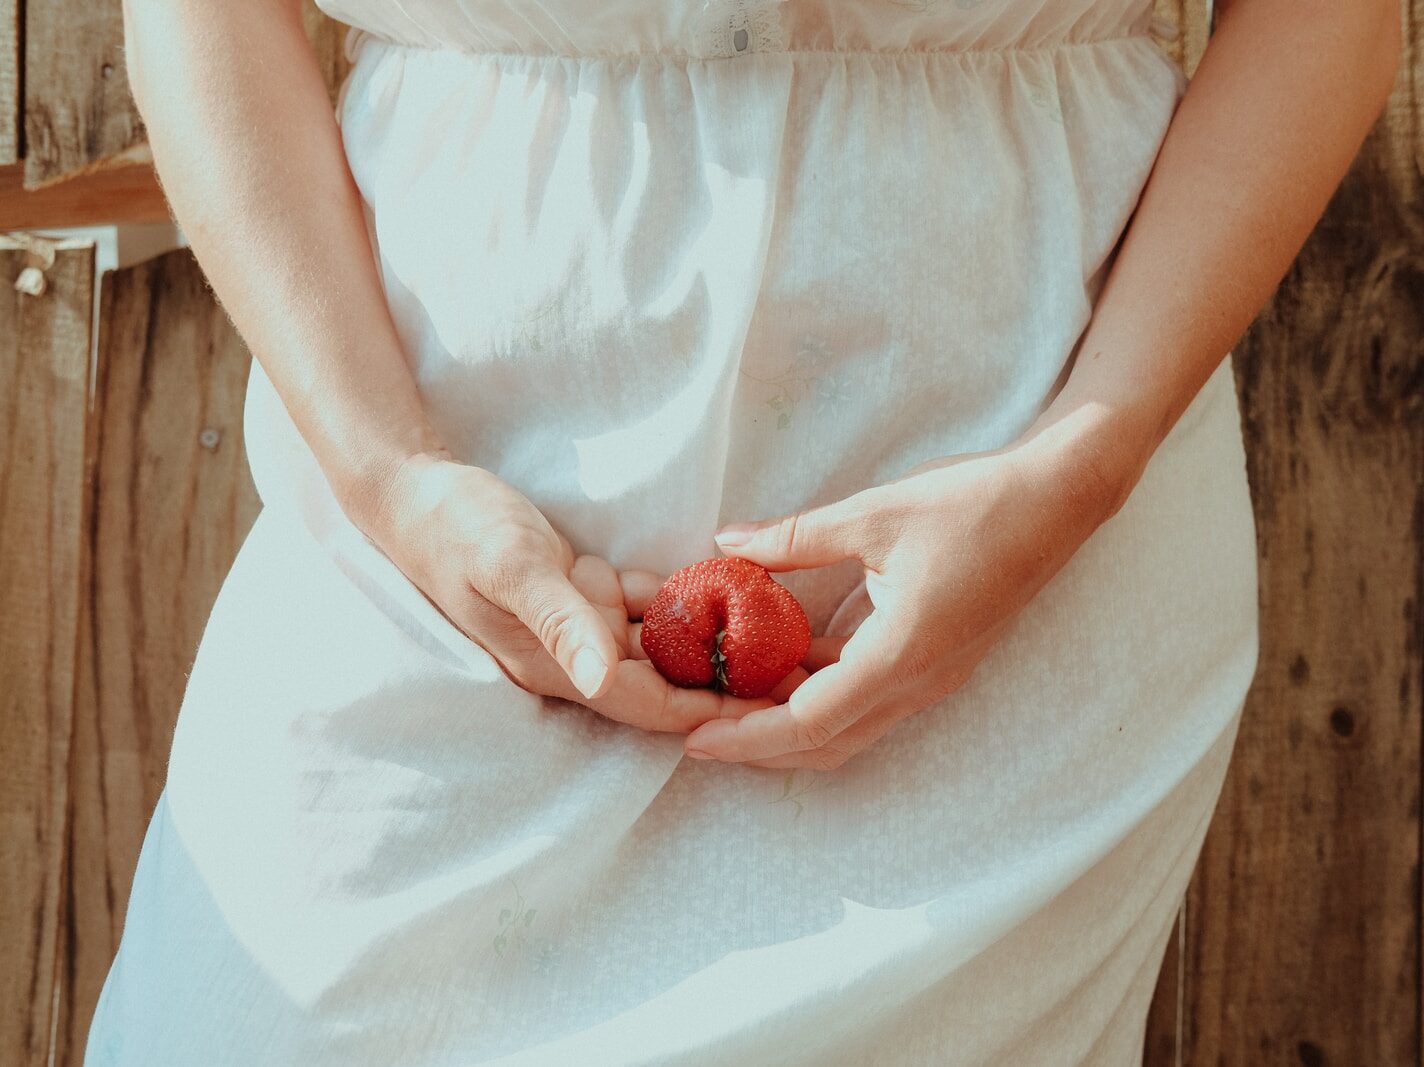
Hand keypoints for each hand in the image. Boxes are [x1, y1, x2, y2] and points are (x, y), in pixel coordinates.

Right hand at [359, 450, 775, 733]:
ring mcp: (580, 622)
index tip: (770, 711)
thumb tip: (602, 680)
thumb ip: (558, 621)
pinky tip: (734, 584)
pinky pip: (649, 602)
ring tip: (782, 632)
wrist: (414, 492)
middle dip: (726, 681)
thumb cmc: (455, 529)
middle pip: (664, 681)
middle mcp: (575, 653)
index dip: (708, 710)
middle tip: (796, 670)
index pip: (647, 702)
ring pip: (663, 641)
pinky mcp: (584, 589)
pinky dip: (688, 595)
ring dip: (716, 639)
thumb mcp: (509, 567)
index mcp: (556, 663)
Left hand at [681, 441, 1122, 768]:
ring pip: (846, 727)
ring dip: (786, 721)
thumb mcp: (872, 515)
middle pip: (824, 743)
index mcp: (901, 655)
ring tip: (726, 698)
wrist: (1057, 499)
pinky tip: (778, 664)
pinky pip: (866, 699)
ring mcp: (930, 678)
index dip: (746, 738)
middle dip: (757, 744)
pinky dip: (817, 694)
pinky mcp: (933, 662)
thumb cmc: (972, 504)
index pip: (809, 723)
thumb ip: (793, 538)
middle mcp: (917, 683)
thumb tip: (725, 543)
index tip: (693, 739)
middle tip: (696, 726)